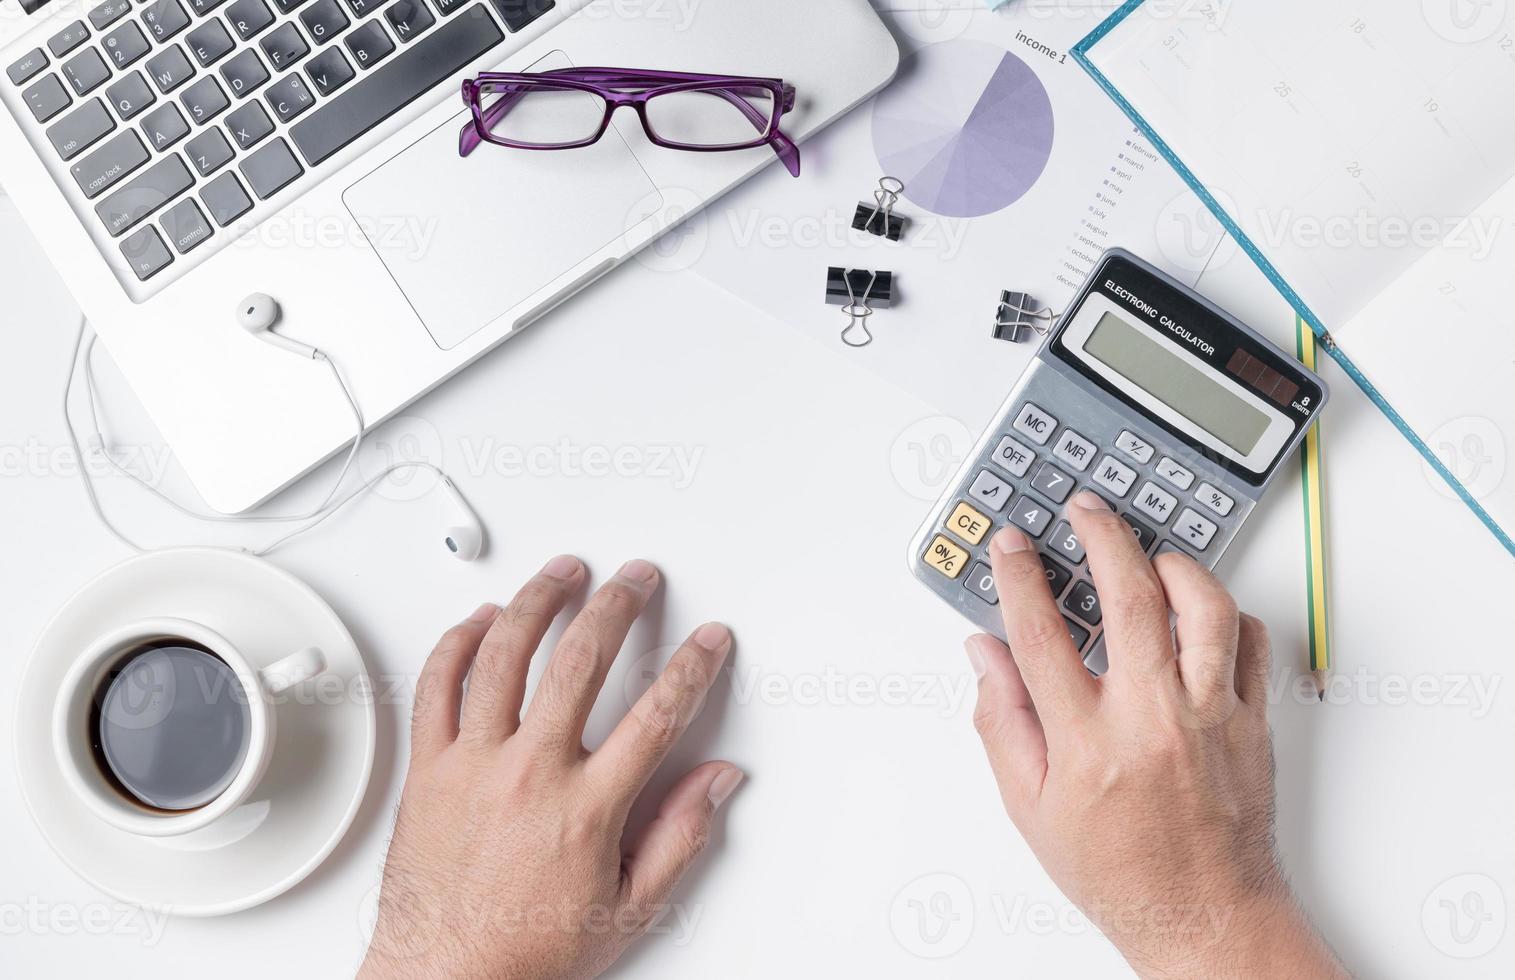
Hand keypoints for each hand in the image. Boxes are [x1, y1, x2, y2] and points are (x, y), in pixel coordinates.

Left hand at [359, 555, 741, 979]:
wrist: (446, 978)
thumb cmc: (527, 949)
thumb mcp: (628, 907)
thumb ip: (679, 837)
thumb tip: (717, 783)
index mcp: (586, 807)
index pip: (657, 715)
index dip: (692, 667)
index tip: (707, 640)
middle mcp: (529, 773)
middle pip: (581, 661)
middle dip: (618, 604)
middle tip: (635, 578)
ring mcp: (472, 764)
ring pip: (504, 655)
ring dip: (539, 601)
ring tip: (562, 572)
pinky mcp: (428, 769)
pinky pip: (437, 686)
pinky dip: (458, 642)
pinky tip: (480, 619)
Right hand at [966, 492, 1345, 978]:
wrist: (1205, 916)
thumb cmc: (1119, 870)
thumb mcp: (1030, 806)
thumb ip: (1001, 722)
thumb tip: (984, 657)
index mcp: (1087, 740)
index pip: (1042, 633)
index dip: (1021, 577)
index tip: (1013, 544)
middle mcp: (1152, 717)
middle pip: (1129, 597)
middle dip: (1101, 537)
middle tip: (1086, 509)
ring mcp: (1212, 716)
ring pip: (1204, 608)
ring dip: (1174, 565)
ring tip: (1149, 554)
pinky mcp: (1254, 723)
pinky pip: (1253, 644)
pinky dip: (1230, 614)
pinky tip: (1203, 612)